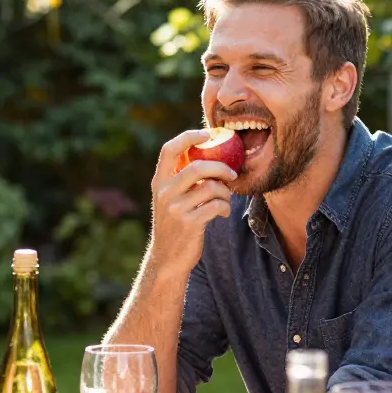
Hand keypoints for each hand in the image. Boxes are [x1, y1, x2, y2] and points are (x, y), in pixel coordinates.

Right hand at [148, 130, 237, 274]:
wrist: (167, 258)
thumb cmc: (174, 224)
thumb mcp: (169, 199)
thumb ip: (181, 180)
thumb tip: (208, 156)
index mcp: (159, 181)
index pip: (170, 149)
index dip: (189, 137)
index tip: (207, 134)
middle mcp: (165, 192)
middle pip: (198, 166)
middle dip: (221, 168)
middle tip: (232, 174)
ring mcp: (176, 208)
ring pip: (211, 187)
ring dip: (225, 192)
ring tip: (225, 200)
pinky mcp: (190, 223)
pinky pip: (216, 205)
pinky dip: (224, 207)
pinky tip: (222, 213)